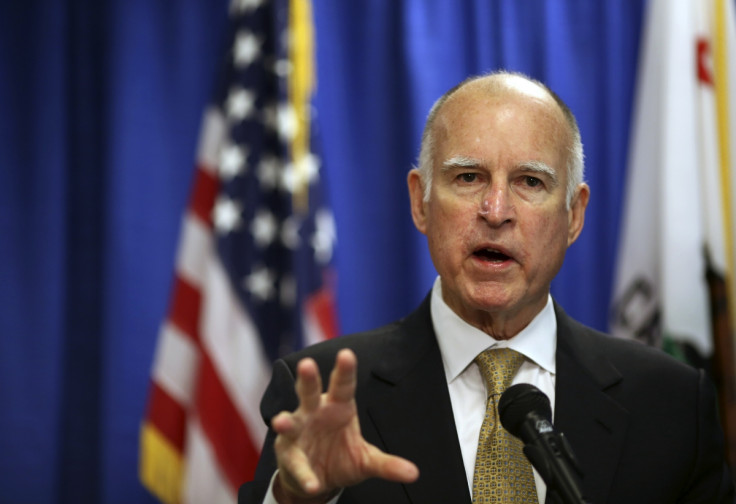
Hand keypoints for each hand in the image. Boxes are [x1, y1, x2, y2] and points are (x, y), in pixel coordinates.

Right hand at [271, 349, 419, 502]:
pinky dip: (304, 473)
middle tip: (307, 364)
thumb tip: (414, 474)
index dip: (345, 370)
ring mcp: (297, 430)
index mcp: (338, 406)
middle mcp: (314, 412)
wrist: (316, 480)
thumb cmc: (340, 457)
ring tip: (281, 421)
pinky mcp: (287, 453)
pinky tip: (313, 482)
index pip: (343, 385)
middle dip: (308, 379)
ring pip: (290, 421)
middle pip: (309, 392)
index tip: (347, 354)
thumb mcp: (366, 461)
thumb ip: (387, 465)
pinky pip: (295, 462)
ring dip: (284, 421)